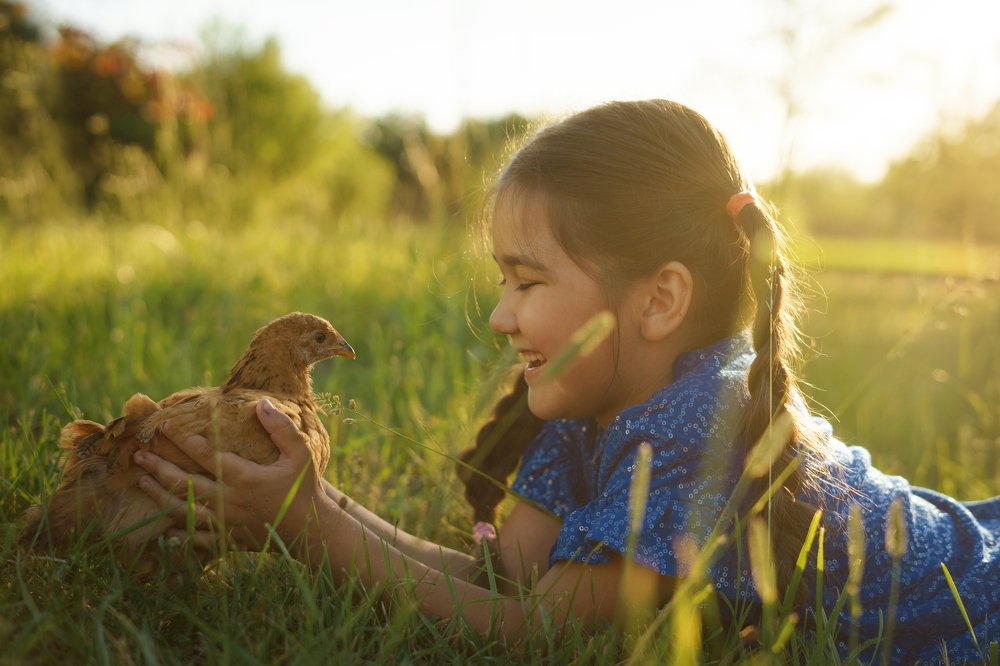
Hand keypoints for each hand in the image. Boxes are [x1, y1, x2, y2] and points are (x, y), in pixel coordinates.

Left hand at [134, 397, 324, 552]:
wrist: (311, 531)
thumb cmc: (305, 488)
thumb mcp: (300, 453)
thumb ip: (280, 428)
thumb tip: (261, 403)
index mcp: (245, 478)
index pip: (207, 457)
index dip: (184, 441)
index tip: (167, 427)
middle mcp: (229, 501)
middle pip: (185, 484)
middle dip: (159, 467)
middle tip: (138, 455)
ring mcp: (225, 523)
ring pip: (183, 510)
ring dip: (159, 495)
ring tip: (142, 480)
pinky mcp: (227, 540)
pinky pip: (194, 539)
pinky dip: (175, 533)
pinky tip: (161, 526)